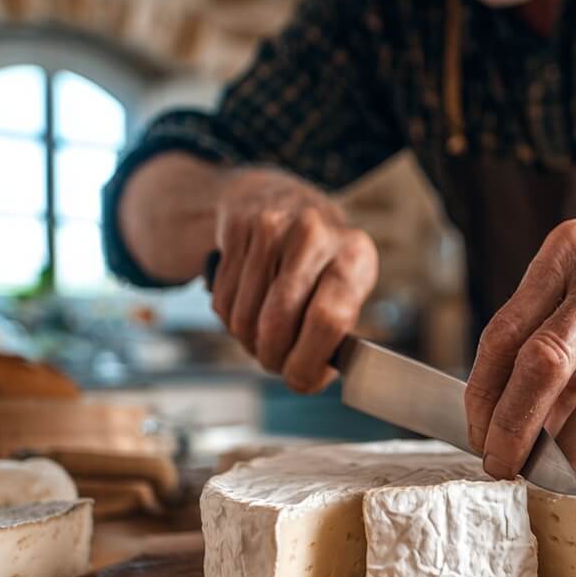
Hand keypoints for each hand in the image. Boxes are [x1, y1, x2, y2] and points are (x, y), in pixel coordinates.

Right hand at [209, 168, 377, 393]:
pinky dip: (230, 320)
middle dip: (273, 358)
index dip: (308, 362)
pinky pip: (222, 301)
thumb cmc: (318, 258)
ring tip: (263, 334)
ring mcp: (271, 227)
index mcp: (353, 255)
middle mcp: (314, 235)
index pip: (328, 320)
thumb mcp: (344, 285)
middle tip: (276, 363)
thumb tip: (308, 378)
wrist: (277, 196)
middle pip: (278, 324)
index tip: (300, 381)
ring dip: (249, 342)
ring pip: (244, 318)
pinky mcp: (236, 227)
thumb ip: (336, 333)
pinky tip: (246, 306)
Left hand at [465, 216, 575, 494]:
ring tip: (552, 484)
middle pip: (543, 365)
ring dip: (569, 458)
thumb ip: (552, 329)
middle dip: (514, 430)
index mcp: (568, 253)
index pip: (504, 335)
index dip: (484, 397)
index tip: (478, 436)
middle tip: (503, 468)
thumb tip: (507, 415)